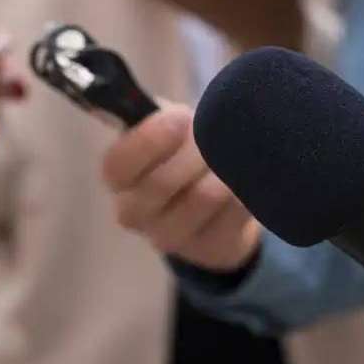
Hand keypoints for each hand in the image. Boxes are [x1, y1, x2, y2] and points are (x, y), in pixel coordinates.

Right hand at [101, 105, 259, 269]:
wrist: (214, 194)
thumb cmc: (181, 147)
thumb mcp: (165, 123)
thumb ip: (162, 117)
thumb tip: (174, 114)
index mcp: (118, 177)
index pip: (118, 165)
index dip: (149, 140)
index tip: (181, 117)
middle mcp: (134, 212)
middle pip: (164, 182)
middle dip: (197, 149)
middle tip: (216, 131)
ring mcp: (169, 237)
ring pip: (204, 196)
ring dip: (225, 165)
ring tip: (232, 152)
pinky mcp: (209, 248)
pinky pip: (235, 210)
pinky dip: (246, 185)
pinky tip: (244, 177)